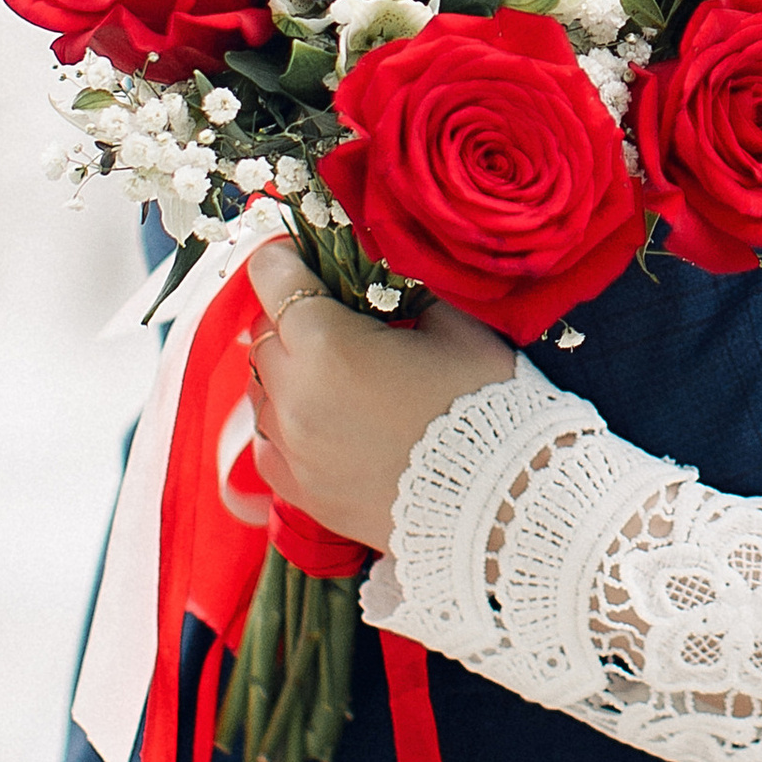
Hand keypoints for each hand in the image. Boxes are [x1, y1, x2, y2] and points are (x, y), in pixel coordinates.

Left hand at [243, 239, 514, 552]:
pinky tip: (325, 422)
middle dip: (293, 318)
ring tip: (339, 378)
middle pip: (263, 333)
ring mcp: (292, 448)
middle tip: (341, 321)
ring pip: (261, 389)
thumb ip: (408, 289)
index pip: (271, 276)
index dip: (289, 260)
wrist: (501, 501)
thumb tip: (384, 269)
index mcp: (325, 342)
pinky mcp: (300, 492)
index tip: (309, 261)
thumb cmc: (485, 404)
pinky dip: (287, 426)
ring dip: (289, 374)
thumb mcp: (456, 326)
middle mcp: (293, 394)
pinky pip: (267, 444)